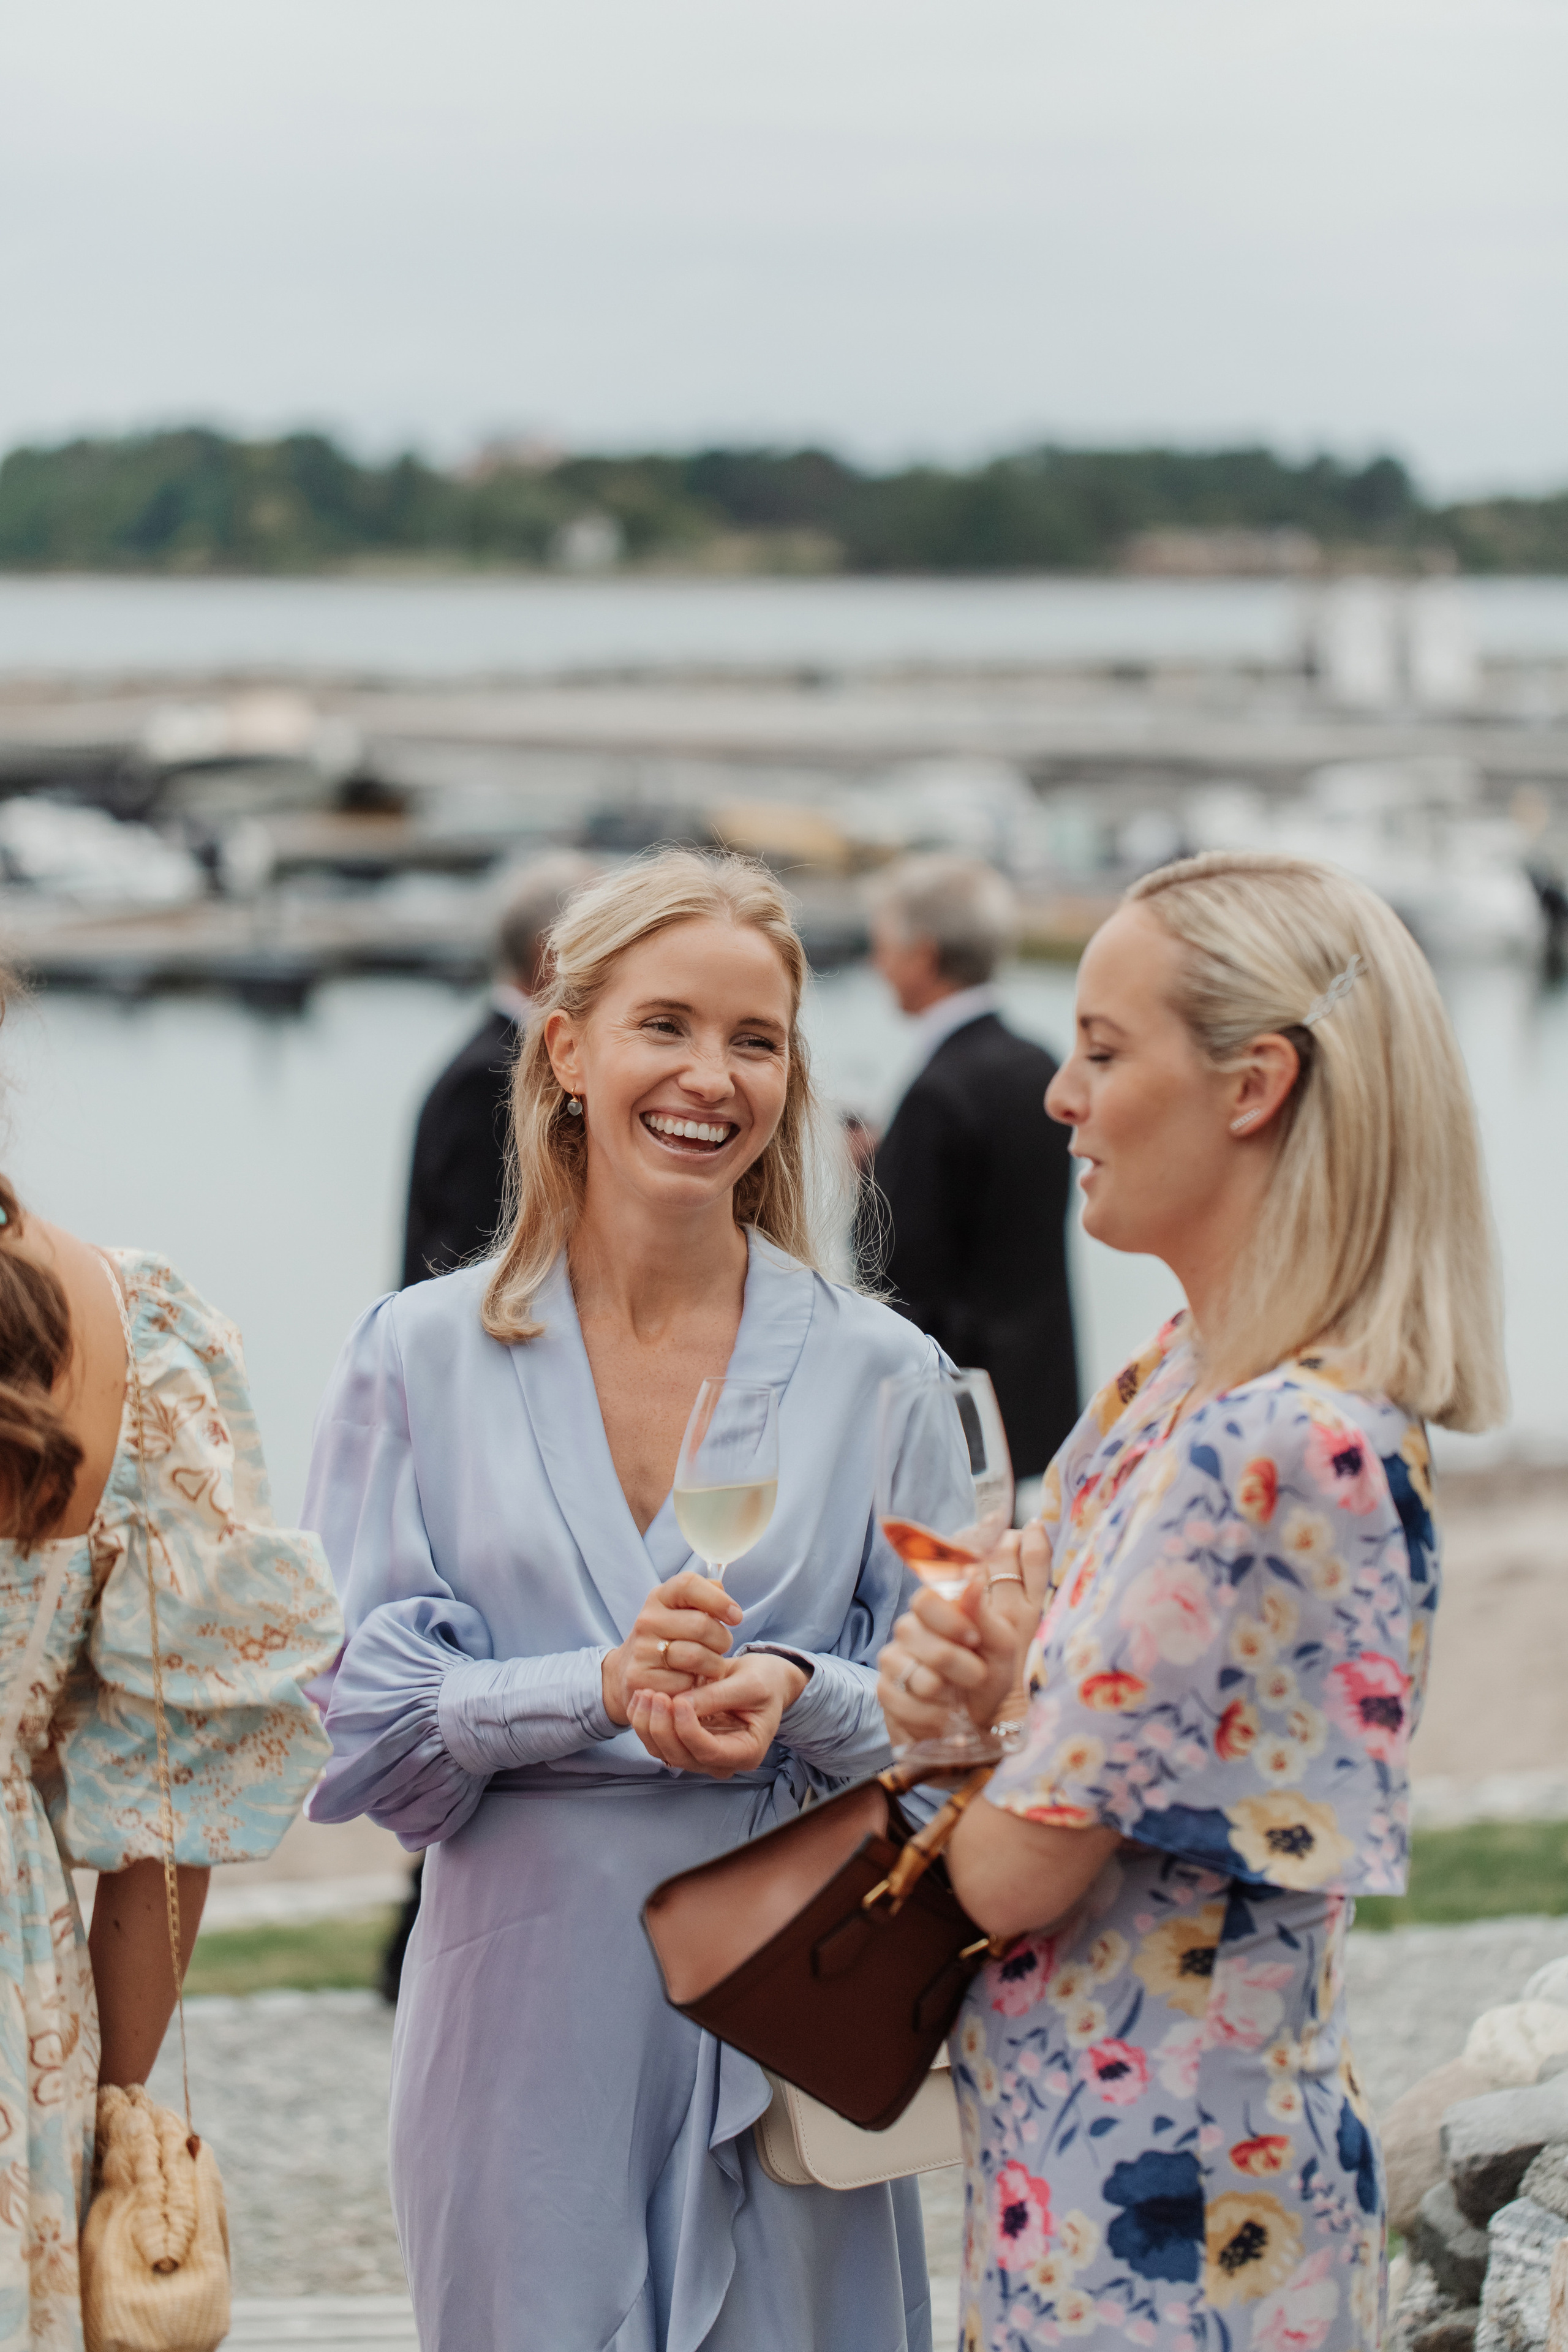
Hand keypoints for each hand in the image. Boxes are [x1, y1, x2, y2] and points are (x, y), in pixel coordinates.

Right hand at [601, 1568, 742, 1727]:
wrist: (627, 1669)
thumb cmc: (668, 1636)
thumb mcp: (680, 1610)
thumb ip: (704, 1596)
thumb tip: (721, 1590)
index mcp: (659, 1597)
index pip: (688, 1584)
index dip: (718, 1599)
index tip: (736, 1616)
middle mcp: (647, 1620)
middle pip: (701, 1625)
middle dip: (723, 1639)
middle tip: (723, 1647)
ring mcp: (641, 1649)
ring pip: (696, 1656)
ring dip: (714, 1665)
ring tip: (713, 1666)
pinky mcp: (640, 1678)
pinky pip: (685, 1683)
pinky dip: (696, 1685)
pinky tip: (694, 1681)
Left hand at [627, 1652, 806, 1779]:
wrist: (764, 1679)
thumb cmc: (764, 1681)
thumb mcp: (749, 1684)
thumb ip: (716, 1696)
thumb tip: (679, 1704)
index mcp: (746, 1752)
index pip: (708, 1751)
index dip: (688, 1729)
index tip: (678, 1700)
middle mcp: (722, 1762)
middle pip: (681, 1757)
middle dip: (662, 1727)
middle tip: (654, 1694)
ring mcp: (701, 1755)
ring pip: (664, 1752)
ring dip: (649, 1725)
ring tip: (645, 1693)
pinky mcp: (686, 1743)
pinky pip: (658, 1741)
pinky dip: (646, 1722)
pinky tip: (642, 1698)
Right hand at [877, 1522, 1053, 1747]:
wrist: (978, 1724)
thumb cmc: (989, 1678)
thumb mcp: (1001, 1649)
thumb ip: (986, 1617)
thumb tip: (975, 1581)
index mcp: (935, 1613)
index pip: (924, 1599)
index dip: (948, 1620)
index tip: (973, 1640)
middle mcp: (908, 1632)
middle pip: (914, 1635)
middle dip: (957, 1664)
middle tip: (976, 1676)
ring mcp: (892, 1661)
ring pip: (914, 1674)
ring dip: (947, 1694)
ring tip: (957, 1698)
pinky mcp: (885, 1692)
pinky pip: (903, 1702)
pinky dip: (932, 1715)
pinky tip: (942, 1715)